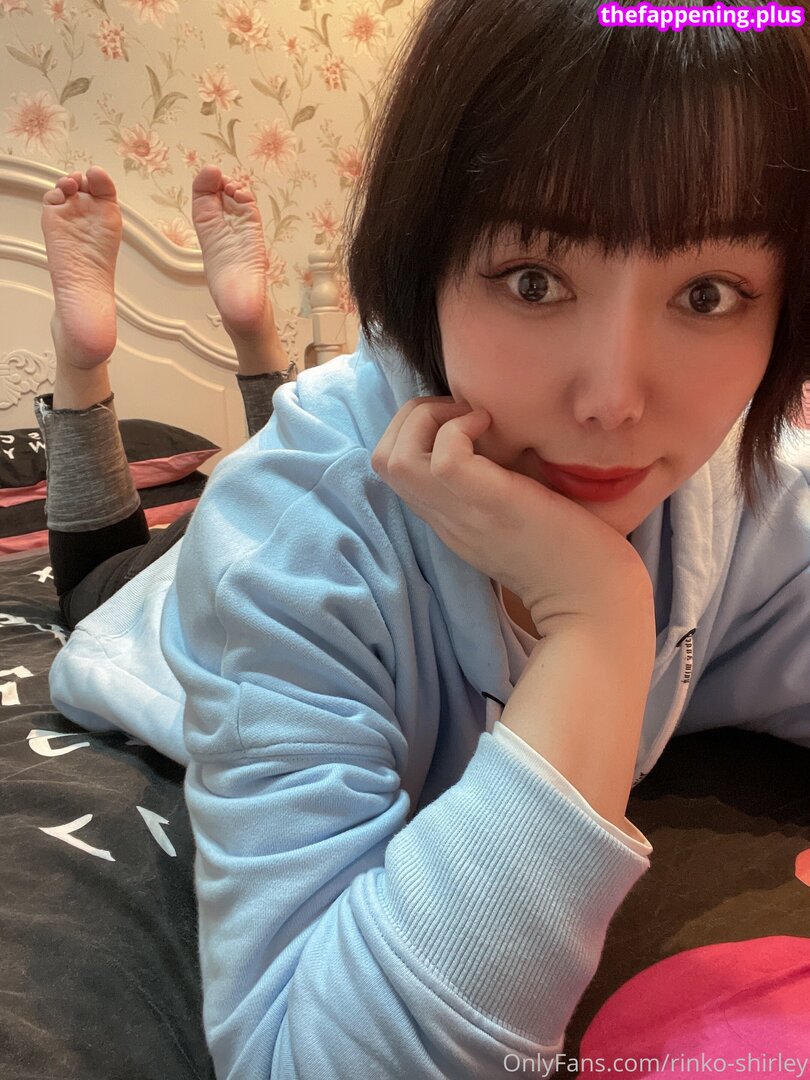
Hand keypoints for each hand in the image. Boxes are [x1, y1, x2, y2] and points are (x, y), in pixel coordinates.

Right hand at [371, 397, 654, 635]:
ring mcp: (461, 512)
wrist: (594, 602)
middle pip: (382, 458)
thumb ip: (498, 486)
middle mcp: (444, 517)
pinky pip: (444, 456)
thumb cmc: (573, 555)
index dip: (415, 431)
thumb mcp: (518, 514)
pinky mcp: (488, 504)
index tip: (462, 421)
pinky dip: (460, 428)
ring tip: (474, 418)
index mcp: (449, 518)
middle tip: (462, 414)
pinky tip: (496, 427)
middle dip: (412, 417)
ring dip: (428, 419)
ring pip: (395, 456)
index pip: (394, 469)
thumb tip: (503, 438)